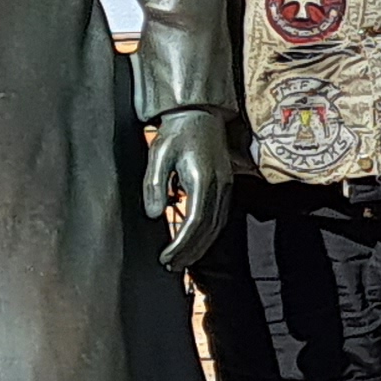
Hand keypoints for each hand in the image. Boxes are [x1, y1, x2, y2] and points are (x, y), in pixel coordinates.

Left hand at [143, 108, 232, 269]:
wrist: (199, 113)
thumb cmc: (177, 132)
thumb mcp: (158, 153)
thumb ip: (155, 184)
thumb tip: (154, 213)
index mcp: (203, 179)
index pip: (195, 222)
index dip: (181, 244)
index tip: (165, 257)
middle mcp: (220, 186)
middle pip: (208, 229)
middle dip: (190, 251)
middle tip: (171, 266)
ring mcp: (226, 186)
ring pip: (217, 226)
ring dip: (200, 246)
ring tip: (181, 260)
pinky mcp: (225, 185)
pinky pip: (219, 217)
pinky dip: (207, 234)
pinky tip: (195, 240)